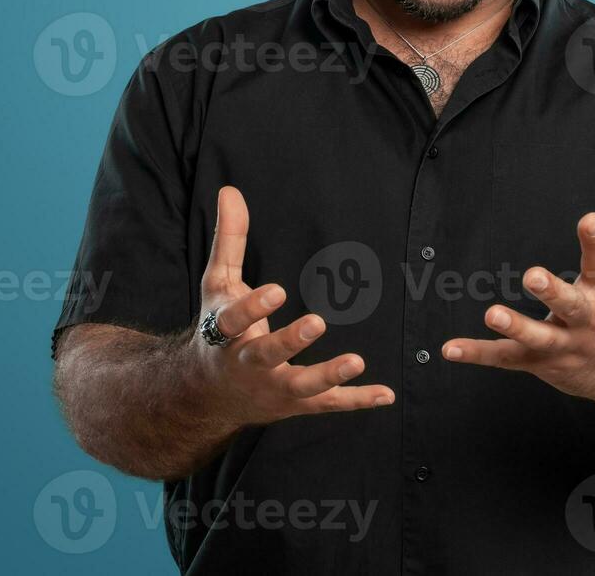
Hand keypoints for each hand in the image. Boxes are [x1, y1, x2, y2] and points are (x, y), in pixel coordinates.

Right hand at [190, 185, 395, 427]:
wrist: (210, 393)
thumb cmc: (220, 329)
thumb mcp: (218, 284)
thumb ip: (229, 239)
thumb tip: (230, 190)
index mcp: (225, 332)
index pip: (233, 320)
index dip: (253, 307)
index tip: (277, 290)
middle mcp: (247, 364)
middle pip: (266, 354)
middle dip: (290, 341)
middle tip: (318, 322)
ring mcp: (272, 387)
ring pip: (299, 384)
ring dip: (328, 375)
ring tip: (357, 361)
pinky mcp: (295, 404)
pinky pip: (327, 404)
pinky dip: (356, 400)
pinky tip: (385, 394)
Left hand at [442, 170, 594, 409]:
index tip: (588, 219)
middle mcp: (589, 318)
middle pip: (571, 305)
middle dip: (552, 292)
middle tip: (533, 275)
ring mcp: (565, 343)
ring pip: (538, 338)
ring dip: (515, 328)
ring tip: (492, 315)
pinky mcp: (542, 362)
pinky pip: (507, 359)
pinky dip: (479, 354)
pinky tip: (451, 348)